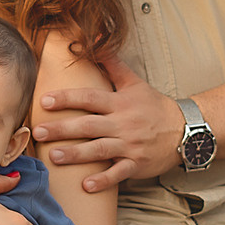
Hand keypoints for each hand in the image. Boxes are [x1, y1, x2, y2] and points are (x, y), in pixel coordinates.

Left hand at [30, 55, 182, 192]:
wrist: (185, 130)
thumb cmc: (154, 106)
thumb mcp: (134, 82)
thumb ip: (111, 63)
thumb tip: (95, 38)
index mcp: (119, 103)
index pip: (89, 98)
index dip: (67, 98)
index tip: (45, 101)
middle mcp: (123, 124)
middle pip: (89, 126)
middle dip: (63, 129)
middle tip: (38, 132)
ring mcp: (130, 145)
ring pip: (100, 150)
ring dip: (76, 155)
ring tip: (54, 156)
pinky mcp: (137, 164)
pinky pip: (119, 173)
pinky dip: (103, 180)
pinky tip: (86, 186)